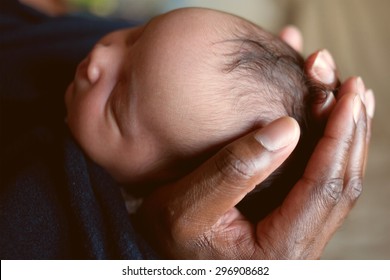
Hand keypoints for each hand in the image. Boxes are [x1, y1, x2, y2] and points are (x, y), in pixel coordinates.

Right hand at [136, 27, 374, 258]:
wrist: (167, 252)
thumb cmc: (168, 233)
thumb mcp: (187, 205)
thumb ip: (233, 170)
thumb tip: (288, 128)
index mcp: (278, 251)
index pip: (322, 187)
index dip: (337, 138)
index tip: (345, 97)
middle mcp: (298, 250)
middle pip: (342, 186)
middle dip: (351, 133)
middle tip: (354, 88)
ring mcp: (298, 238)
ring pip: (339, 186)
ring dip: (348, 140)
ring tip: (353, 101)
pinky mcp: (291, 225)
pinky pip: (324, 187)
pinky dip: (334, 152)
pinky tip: (338, 127)